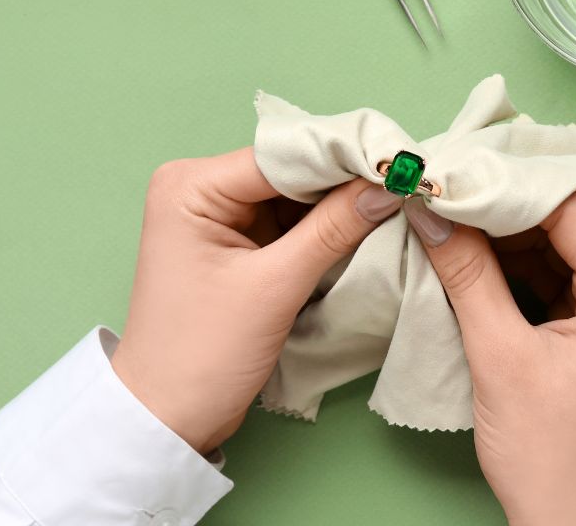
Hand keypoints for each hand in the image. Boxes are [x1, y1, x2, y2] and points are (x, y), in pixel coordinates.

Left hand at [111, 147, 402, 453]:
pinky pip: (292, 222)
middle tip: (406, 181)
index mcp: (191, 186)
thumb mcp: (274, 288)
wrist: (169, 418)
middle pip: (291, 171)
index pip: (282, 156)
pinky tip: (367, 225)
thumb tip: (388, 187)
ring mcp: (219, 215)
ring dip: (341, 203)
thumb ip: (333, 230)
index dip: (342, 158)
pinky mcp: (238, 242)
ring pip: (296, 196)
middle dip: (345, 180)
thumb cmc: (202, 355)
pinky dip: (326, 227)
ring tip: (397, 200)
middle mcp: (200, 188)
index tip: (399, 163)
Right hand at [405, 188, 575, 525]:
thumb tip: (431, 209)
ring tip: (453, 212)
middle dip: (509, 198)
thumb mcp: (499, 354)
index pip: (570, 203)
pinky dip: (521, 259)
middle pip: (573, 214)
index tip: (453, 169)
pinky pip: (563, 269)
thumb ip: (466, 273)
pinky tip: (475, 250)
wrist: (571, 524)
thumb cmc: (550, 455)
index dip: (508, 181)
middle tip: (448, 182)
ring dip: (511, 227)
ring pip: (566, 238)